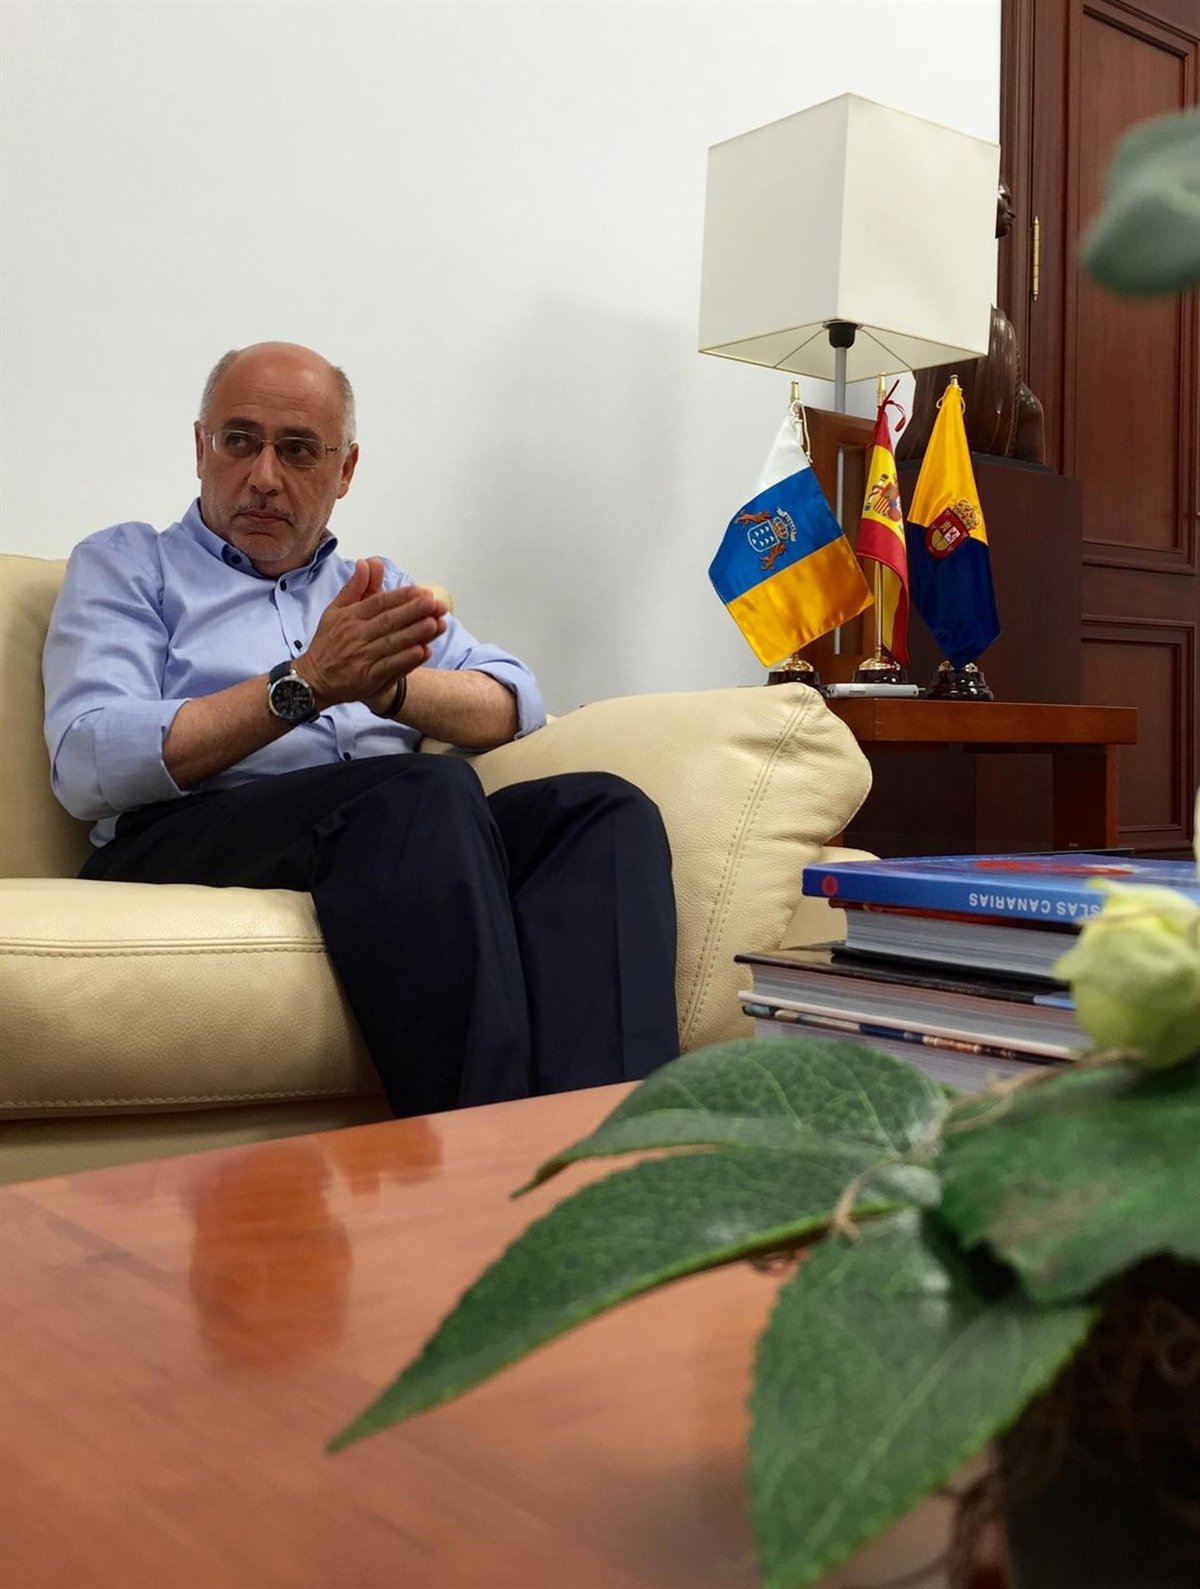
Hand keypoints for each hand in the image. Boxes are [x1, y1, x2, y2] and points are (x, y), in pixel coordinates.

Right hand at [296, 559, 447, 708]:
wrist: (314, 679)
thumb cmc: (328, 642)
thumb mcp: (336, 610)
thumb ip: (355, 587)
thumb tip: (368, 562)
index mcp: (350, 616)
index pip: (378, 603)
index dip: (401, 597)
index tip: (421, 591)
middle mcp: (356, 635)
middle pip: (388, 621)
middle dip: (414, 612)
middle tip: (436, 604)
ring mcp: (362, 657)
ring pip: (392, 643)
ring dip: (415, 634)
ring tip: (436, 624)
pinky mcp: (367, 678)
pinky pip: (390, 667)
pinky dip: (406, 660)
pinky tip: (423, 651)